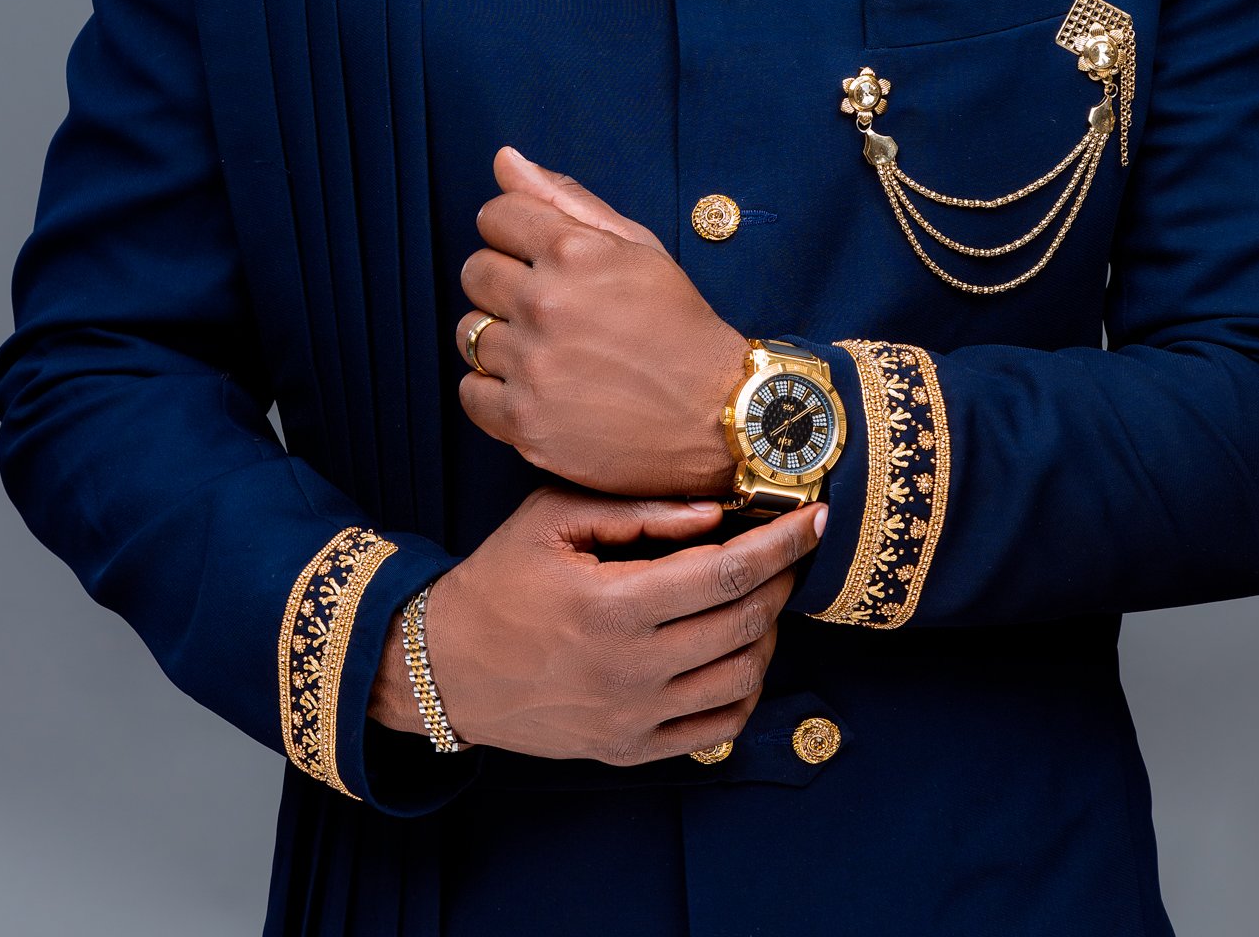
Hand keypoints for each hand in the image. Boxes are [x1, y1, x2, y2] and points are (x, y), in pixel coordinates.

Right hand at [368, 487, 824, 763]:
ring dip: (768, 632)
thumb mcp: (554, 518)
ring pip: (742, 677)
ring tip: (758, 597)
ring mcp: (633, 718)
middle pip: (745, 622)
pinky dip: (746, 689)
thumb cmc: (500, 578)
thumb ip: (639, 510)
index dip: (782, 543)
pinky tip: (740, 652)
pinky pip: (716, 727)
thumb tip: (715, 512)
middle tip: (785, 550)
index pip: (727, 571)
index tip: (815, 518)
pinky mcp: (629, 749)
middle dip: (781, 579)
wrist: (444, 666)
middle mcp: (631, 670)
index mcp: (613, 606)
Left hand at [454, 146, 746, 496]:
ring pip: (468, 332)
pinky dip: (493, 390)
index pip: (494, 216)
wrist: (713, 412)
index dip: (515, 232)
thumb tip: (503, 158)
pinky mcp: (525, 423)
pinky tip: (533, 386)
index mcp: (573, 252)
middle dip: (504, 282)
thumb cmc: (676, 322)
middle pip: (475, 272)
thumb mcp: (636, 245)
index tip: (536, 255)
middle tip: (547, 306)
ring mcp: (533, 367)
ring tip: (545, 348)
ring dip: (500, 337)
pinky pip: (470, 392)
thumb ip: (565, 198)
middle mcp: (546, 305)